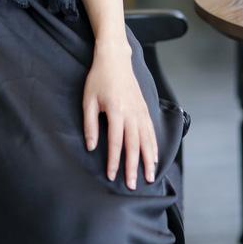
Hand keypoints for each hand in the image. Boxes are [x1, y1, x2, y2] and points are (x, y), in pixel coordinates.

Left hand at [82, 44, 158, 188]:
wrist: (115, 59)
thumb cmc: (98, 79)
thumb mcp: (88, 100)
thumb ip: (90, 125)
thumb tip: (92, 147)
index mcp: (116, 111)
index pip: (116, 142)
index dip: (114, 161)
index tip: (112, 176)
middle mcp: (131, 113)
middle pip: (134, 145)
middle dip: (134, 167)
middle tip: (133, 185)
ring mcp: (140, 111)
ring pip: (147, 140)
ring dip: (148, 160)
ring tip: (150, 177)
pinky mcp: (145, 109)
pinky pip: (151, 131)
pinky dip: (154, 146)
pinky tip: (154, 158)